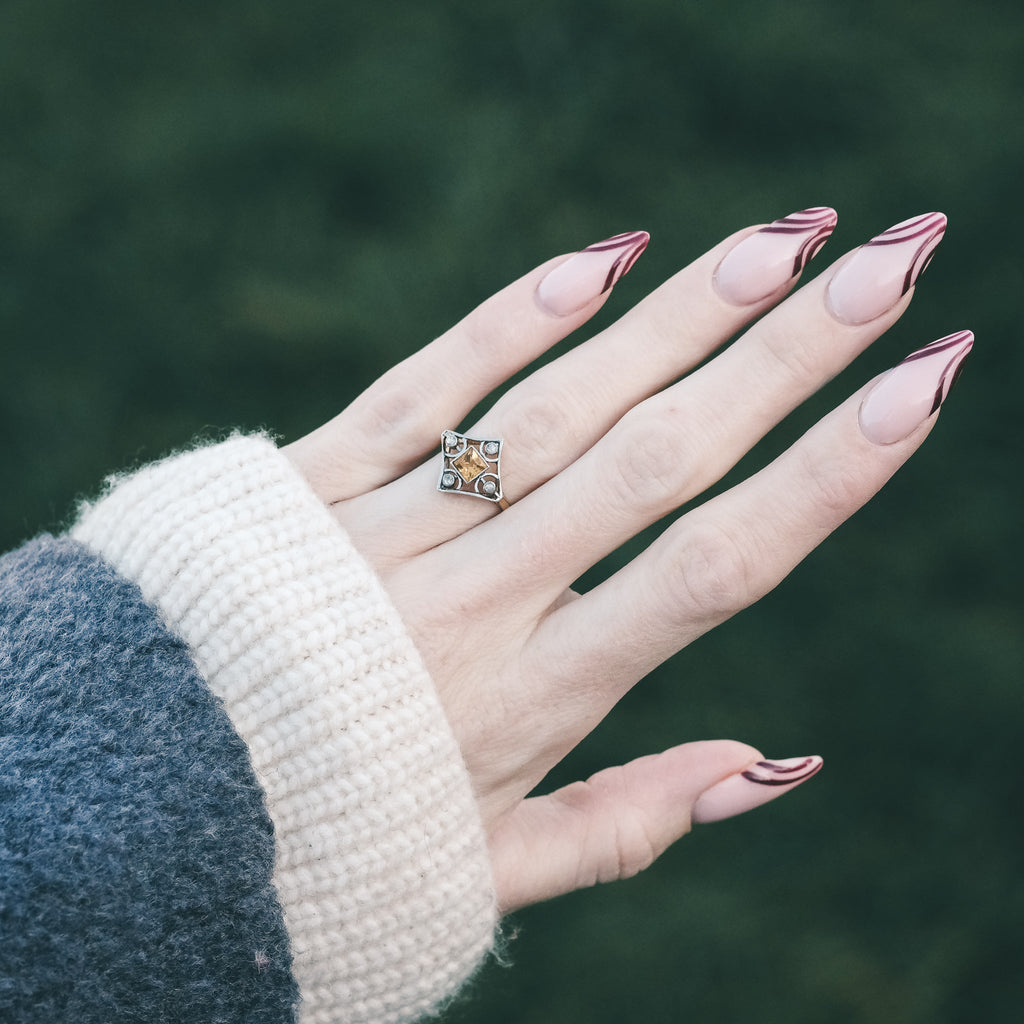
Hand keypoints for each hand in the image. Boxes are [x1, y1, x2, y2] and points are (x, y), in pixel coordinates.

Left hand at [285, 210, 968, 911]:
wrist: (148, 800)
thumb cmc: (341, 837)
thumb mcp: (492, 863)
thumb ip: (630, 823)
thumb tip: (777, 765)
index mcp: (531, 699)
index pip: (711, 571)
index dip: (826, 479)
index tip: (919, 389)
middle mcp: (473, 601)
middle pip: (656, 459)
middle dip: (788, 359)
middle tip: (892, 263)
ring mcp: (389, 531)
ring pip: (556, 406)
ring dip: (677, 317)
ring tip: (783, 243)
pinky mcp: (311, 482)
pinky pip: (422, 388)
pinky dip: (509, 319)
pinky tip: (602, 259)